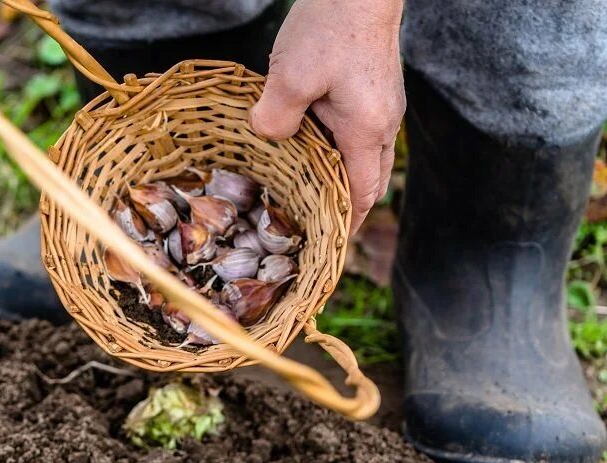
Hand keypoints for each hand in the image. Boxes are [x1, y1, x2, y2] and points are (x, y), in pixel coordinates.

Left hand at [249, 0, 404, 233]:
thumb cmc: (331, 28)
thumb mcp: (291, 79)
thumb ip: (274, 119)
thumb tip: (266, 137)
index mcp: (366, 132)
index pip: (360, 195)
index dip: (344, 225)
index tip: (325, 247)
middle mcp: (382, 123)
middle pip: (367, 181)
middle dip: (345, 208)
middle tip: (314, 226)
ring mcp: (382, 104)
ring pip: (363, 155)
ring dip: (339, 176)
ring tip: (307, 192)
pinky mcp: (373, 87)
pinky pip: (358, 131)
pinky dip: (337, 148)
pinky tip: (308, 143)